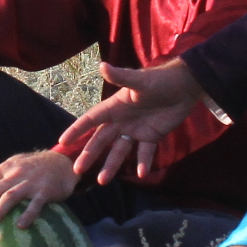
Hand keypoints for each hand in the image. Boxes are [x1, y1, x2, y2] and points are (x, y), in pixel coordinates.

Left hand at [0, 150, 78, 229]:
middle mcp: (14, 174)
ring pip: (10, 196)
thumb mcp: (8, 166)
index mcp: (3, 169)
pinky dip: (28, 214)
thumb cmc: (32, 167)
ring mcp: (30, 182)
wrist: (62, 162)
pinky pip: (36, 203)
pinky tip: (20, 226)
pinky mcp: (46, 190)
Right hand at [59, 60, 211, 184]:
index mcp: (115, 106)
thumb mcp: (140, 80)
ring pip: (119, 150)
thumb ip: (121, 76)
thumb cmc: (160, 79)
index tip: (62, 143)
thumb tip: (102, 65)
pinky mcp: (151, 136)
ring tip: (102, 181)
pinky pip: (144, 152)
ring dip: (111, 165)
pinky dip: (142, 163)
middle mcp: (121, 120)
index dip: (77, 130)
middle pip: (101, 140)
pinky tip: (140, 174)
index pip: (91, 120)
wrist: (184, 86)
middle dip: (89, 154)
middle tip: (77, 171)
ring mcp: (135, 130)